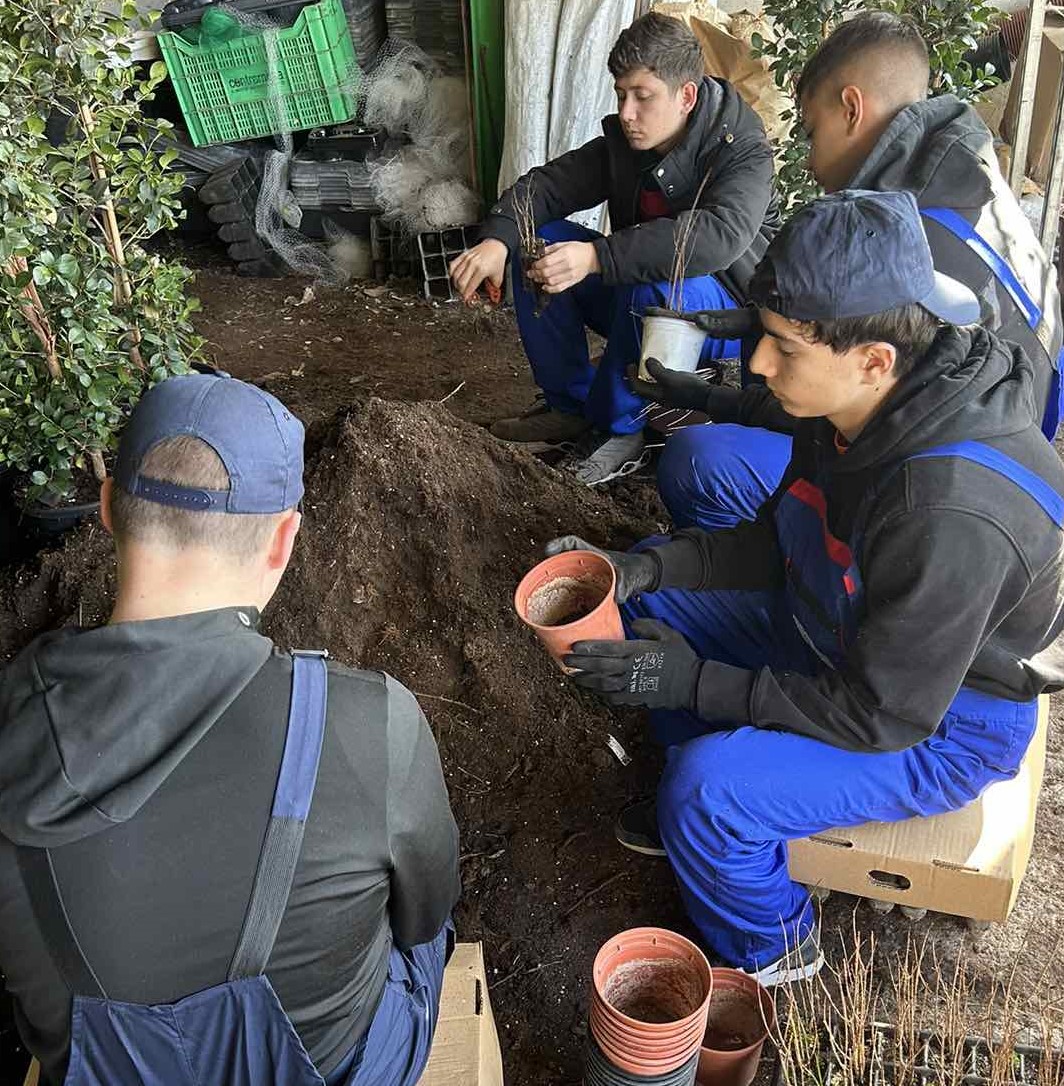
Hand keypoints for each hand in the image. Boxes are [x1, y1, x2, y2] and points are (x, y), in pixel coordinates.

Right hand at [450, 238, 507, 303]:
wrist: (496, 245)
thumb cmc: (497, 259)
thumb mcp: (498, 277)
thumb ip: (493, 288)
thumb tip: (491, 296)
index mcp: (482, 270)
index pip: (470, 286)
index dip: (467, 295)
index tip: (466, 299)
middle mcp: (473, 264)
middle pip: (461, 282)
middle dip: (461, 291)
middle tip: (463, 294)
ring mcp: (467, 259)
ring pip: (455, 274)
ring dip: (456, 283)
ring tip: (460, 287)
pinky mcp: (463, 255)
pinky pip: (452, 265)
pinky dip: (452, 273)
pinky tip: (455, 277)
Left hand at [528, 241, 599, 293]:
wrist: (591, 258)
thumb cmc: (578, 250)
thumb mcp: (563, 244)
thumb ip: (550, 249)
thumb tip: (538, 253)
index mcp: (565, 254)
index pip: (547, 261)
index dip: (537, 265)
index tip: (533, 265)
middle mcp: (567, 265)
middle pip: (547, 272)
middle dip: (536, 273)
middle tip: (531, 273)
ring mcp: (570, 275)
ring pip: (551, 281)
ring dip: (541, 280)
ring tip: (536, 278)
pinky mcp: (571, 282)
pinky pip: (559, 288)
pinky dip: (550, 289)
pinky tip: (544, 286)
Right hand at [545, 535, 657, 603]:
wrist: (643, 577)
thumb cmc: (636, 569)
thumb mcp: (631, 574)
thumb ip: (624, 582)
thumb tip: (617, 595)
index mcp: (594, 554)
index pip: (572, 543)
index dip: (558, 545)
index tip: (548, 550)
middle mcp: (587, 564)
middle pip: (562, 563)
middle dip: (549, 570)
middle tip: (539, 580)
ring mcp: (586, 578)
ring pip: (564, 580)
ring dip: (554, 588)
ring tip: (542, 599)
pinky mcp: (589, 591)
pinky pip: (572, 595)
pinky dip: (565, 603)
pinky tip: (560, 615)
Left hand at [564, 618, 700, 709]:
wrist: (692, 684)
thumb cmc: (681, 657)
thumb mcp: (668, 634)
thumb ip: (649, 626)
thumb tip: (633, 624)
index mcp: (636, 651)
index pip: (607, 648)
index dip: (589, 648)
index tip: (574, 646)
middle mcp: (630, 668)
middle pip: (599, 667)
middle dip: (580, 664)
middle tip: (565, 662)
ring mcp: (631, 685)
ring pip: (602, 684)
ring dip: (587, 680)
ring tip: (574, 677)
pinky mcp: (636, 698)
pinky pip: (613, 697)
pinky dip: (602, 694)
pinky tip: (595, 690)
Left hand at [627, 359, 713, 410]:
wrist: (706, 397)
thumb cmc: (687, 388)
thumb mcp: (669, 377)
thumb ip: (656, 370)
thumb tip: (647, 361)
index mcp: (656, 395)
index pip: (638, 387)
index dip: (631, 376)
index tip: (631, 364)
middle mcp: (661, 398)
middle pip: (645, 388)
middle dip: (639, 376)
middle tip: (639, 365)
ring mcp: (670, 396)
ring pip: (655, 386)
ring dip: (651, 376)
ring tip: (652, 365)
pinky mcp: (678, 392)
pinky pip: (665, 384)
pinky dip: (662, 376)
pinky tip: (668, 368)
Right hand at [642, 305, 760, 338]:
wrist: (750, 323)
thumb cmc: (738, 323)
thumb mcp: (725, 324)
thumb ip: (712, 322)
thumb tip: (697, 319)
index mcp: (699, 317)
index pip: (676, 314)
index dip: (661, 312)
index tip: (646, 311)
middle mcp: (698, 319)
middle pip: (674, 318)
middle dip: (659, 318)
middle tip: (644, 322)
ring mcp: (701, 324)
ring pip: (680, 325)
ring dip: (667, 326)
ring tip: (654, 333)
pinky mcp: (705, 330)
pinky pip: (687, 332)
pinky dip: (678, 334)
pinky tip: (676, 343)